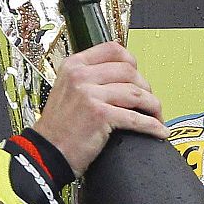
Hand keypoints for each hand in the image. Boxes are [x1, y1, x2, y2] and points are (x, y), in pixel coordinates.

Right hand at [29, 41, 165, 174]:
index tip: (139, 75)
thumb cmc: (58, 128)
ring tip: (156, 117)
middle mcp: (81, 76)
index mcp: (74, 66)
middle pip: (129, 71)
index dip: (132, 62)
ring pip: (137, 94)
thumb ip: (89, 79)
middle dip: (146, 88)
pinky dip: (152, 126)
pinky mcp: (100, 115)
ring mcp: (90, 94)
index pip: (113, 50)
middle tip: (149, 102)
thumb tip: (121, 78)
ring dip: (153, 107)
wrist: (45, 153)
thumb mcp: (66, 90)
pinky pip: (136, 118)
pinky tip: (158, 131)